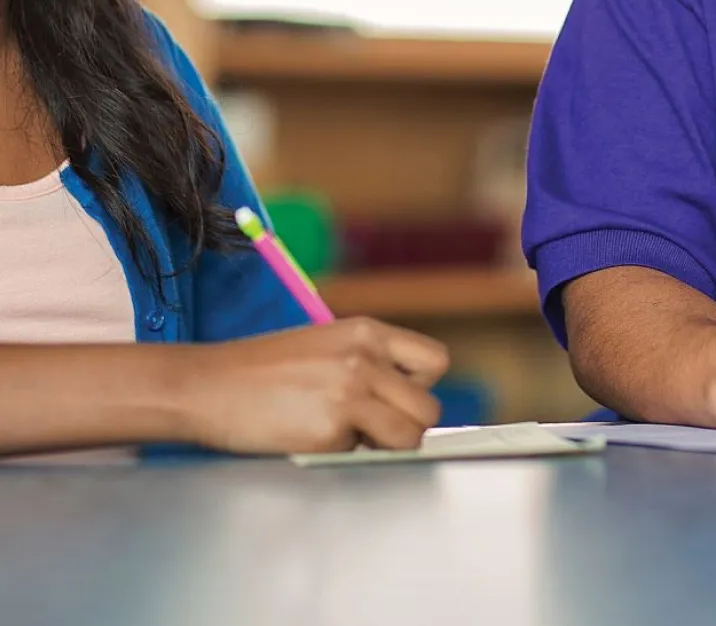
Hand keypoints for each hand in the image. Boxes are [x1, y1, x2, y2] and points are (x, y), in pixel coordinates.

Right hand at [178, 318, 449, 453]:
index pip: (435, 362)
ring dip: (384, 447)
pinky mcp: (331, 429)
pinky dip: (343, 455)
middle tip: (371, 430)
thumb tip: (404, 401)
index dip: (420, 388)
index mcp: (366, 331)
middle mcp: (365, 357)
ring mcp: (350, 392)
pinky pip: (362, 456)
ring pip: (409, 438)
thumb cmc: (261, 370)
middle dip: (405, 427)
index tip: (398, 400)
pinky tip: (311, 438)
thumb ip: (368, 363)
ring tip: (344, 435)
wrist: (208, 385)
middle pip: (429, 409)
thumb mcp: (326, 345)